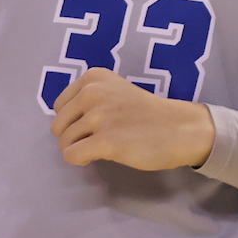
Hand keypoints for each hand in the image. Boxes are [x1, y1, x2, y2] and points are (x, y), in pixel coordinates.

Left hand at [50, 69, 214, 170]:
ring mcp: (99, 116)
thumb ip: (90, 98)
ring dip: (81, 149)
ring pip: (64, 143)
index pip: (59, 106)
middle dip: (75, 136)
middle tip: (102, 136)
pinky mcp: (105, 140)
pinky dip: (82, 160)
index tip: (98, 121)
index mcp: (95, 77)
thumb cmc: (147, 113)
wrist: (180, 128)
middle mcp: (93, 92)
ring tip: (106, 144)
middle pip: (58, 126)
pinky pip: (71, 156)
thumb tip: (62, 123)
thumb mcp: (116, 91)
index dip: (75, 119)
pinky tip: (103, 154)